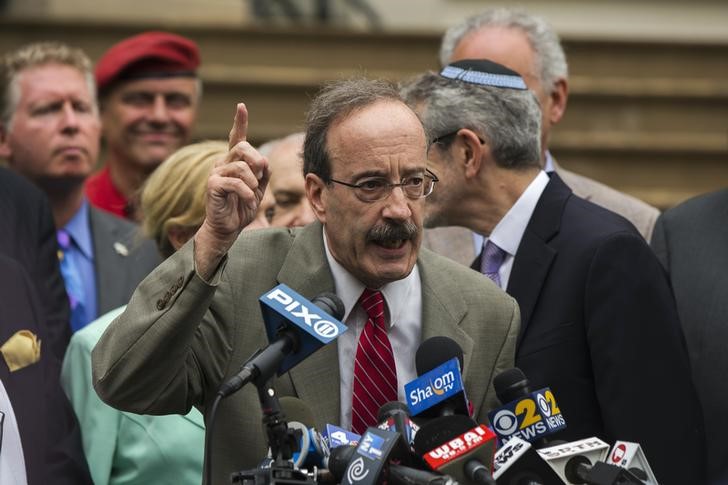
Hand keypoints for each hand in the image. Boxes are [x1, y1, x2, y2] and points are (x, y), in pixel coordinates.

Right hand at [194, 103, 269, 278]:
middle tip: (262, 173)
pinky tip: (248, 200)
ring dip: (253, 181)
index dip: (240, 122)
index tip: (241, 106)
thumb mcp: (259, 188)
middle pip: (243, 147)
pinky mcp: (212, 185)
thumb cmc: (241, 207)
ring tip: (253, 193)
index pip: (237, 138)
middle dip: (257, 159)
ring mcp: (216, 172)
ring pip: (241, 166)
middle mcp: (223, 162)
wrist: (228, 227)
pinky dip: (247, 193)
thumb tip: (264, 161)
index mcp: (234, 161)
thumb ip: (263, 173)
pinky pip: (235, 182)